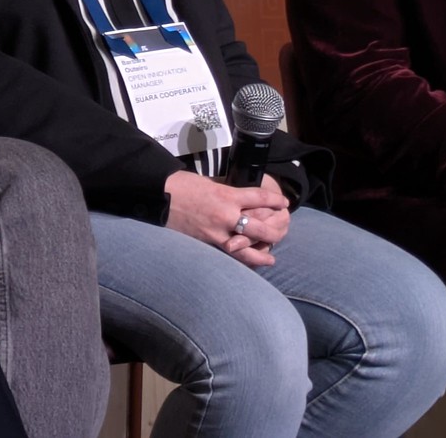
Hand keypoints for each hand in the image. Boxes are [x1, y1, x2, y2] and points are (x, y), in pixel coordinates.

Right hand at [163, 171, 282, 267]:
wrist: (160, 195)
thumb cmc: (183, 184)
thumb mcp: (209, 182)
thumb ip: (227, 191)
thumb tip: (242, 197)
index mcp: (227, 195)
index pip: (260, 197)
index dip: (275, 200)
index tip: (284, 202)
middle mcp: (226, 215)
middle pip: (260, 226)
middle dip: (275, 229)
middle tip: (283, 229)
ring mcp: (217, 232)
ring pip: (247, 247)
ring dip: (263, 252)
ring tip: (272, 257)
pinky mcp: (208, 242)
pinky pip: (231, 254)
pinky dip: (243, 258)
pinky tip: (252, 262)